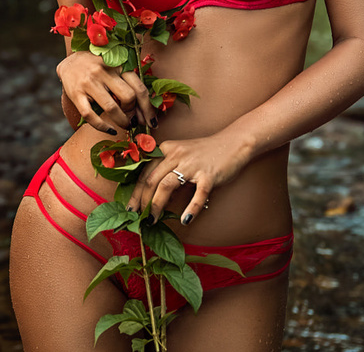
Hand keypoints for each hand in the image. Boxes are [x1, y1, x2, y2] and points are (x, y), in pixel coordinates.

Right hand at [56, 51, 156, 134]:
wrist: (69, 62)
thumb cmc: (98, 67)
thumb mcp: (116, 68)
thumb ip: (129, 83)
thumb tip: (144, 113)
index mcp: (118, 64)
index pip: (139, 88)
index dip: (148, 109)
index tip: (152, 122)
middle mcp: (104, 71)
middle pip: (128, 97)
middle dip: (134, 113)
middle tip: (133, 120)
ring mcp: (89, 83)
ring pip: (111, 108)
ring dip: (122, 121)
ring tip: (125, 125)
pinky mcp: (76, 94)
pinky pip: (90, 115)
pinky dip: (102, 127)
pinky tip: (110, 130)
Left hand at [128, 131, 252, 225]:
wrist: (234, 142)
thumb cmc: (205, 152)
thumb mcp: (180, 155)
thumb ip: (166, 170)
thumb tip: (152, 195)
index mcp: (166, 149)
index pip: (144, 173)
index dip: (135, 192)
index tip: (130, 208)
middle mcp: (176, 155)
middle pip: (150, 180)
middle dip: (142, 202)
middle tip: (138, 218)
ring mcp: (192, 165)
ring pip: (166, 186)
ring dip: (157, 206)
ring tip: (153, 220)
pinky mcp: (209, 175)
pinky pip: (198, 195)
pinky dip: (191, 209)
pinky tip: (185, 220)